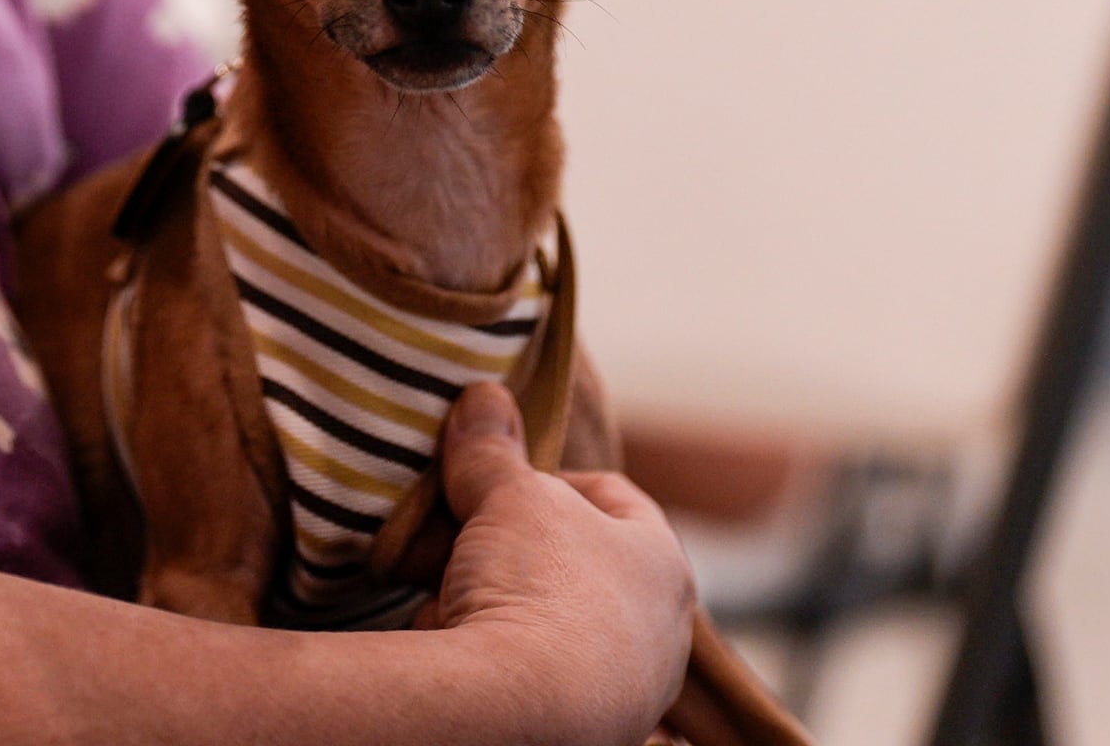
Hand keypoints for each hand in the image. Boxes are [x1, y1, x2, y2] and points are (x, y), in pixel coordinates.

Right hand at [417, 382, 694, 743]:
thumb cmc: (539, 586)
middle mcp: (661, 637)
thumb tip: (482, 396)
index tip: (500, 481)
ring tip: (444, 593)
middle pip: (572, 567)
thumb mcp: (507, 494)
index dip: (550, 477)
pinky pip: (530, 680)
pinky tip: (453, 646)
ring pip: (546, 627)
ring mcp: (626, 695)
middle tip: (458, 535)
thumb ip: (492, 447)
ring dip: (493, 605)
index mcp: (664, 566)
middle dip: (507, 548)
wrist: (518, 712)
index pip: (613, 497)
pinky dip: (489, 660)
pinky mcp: (586, 734)